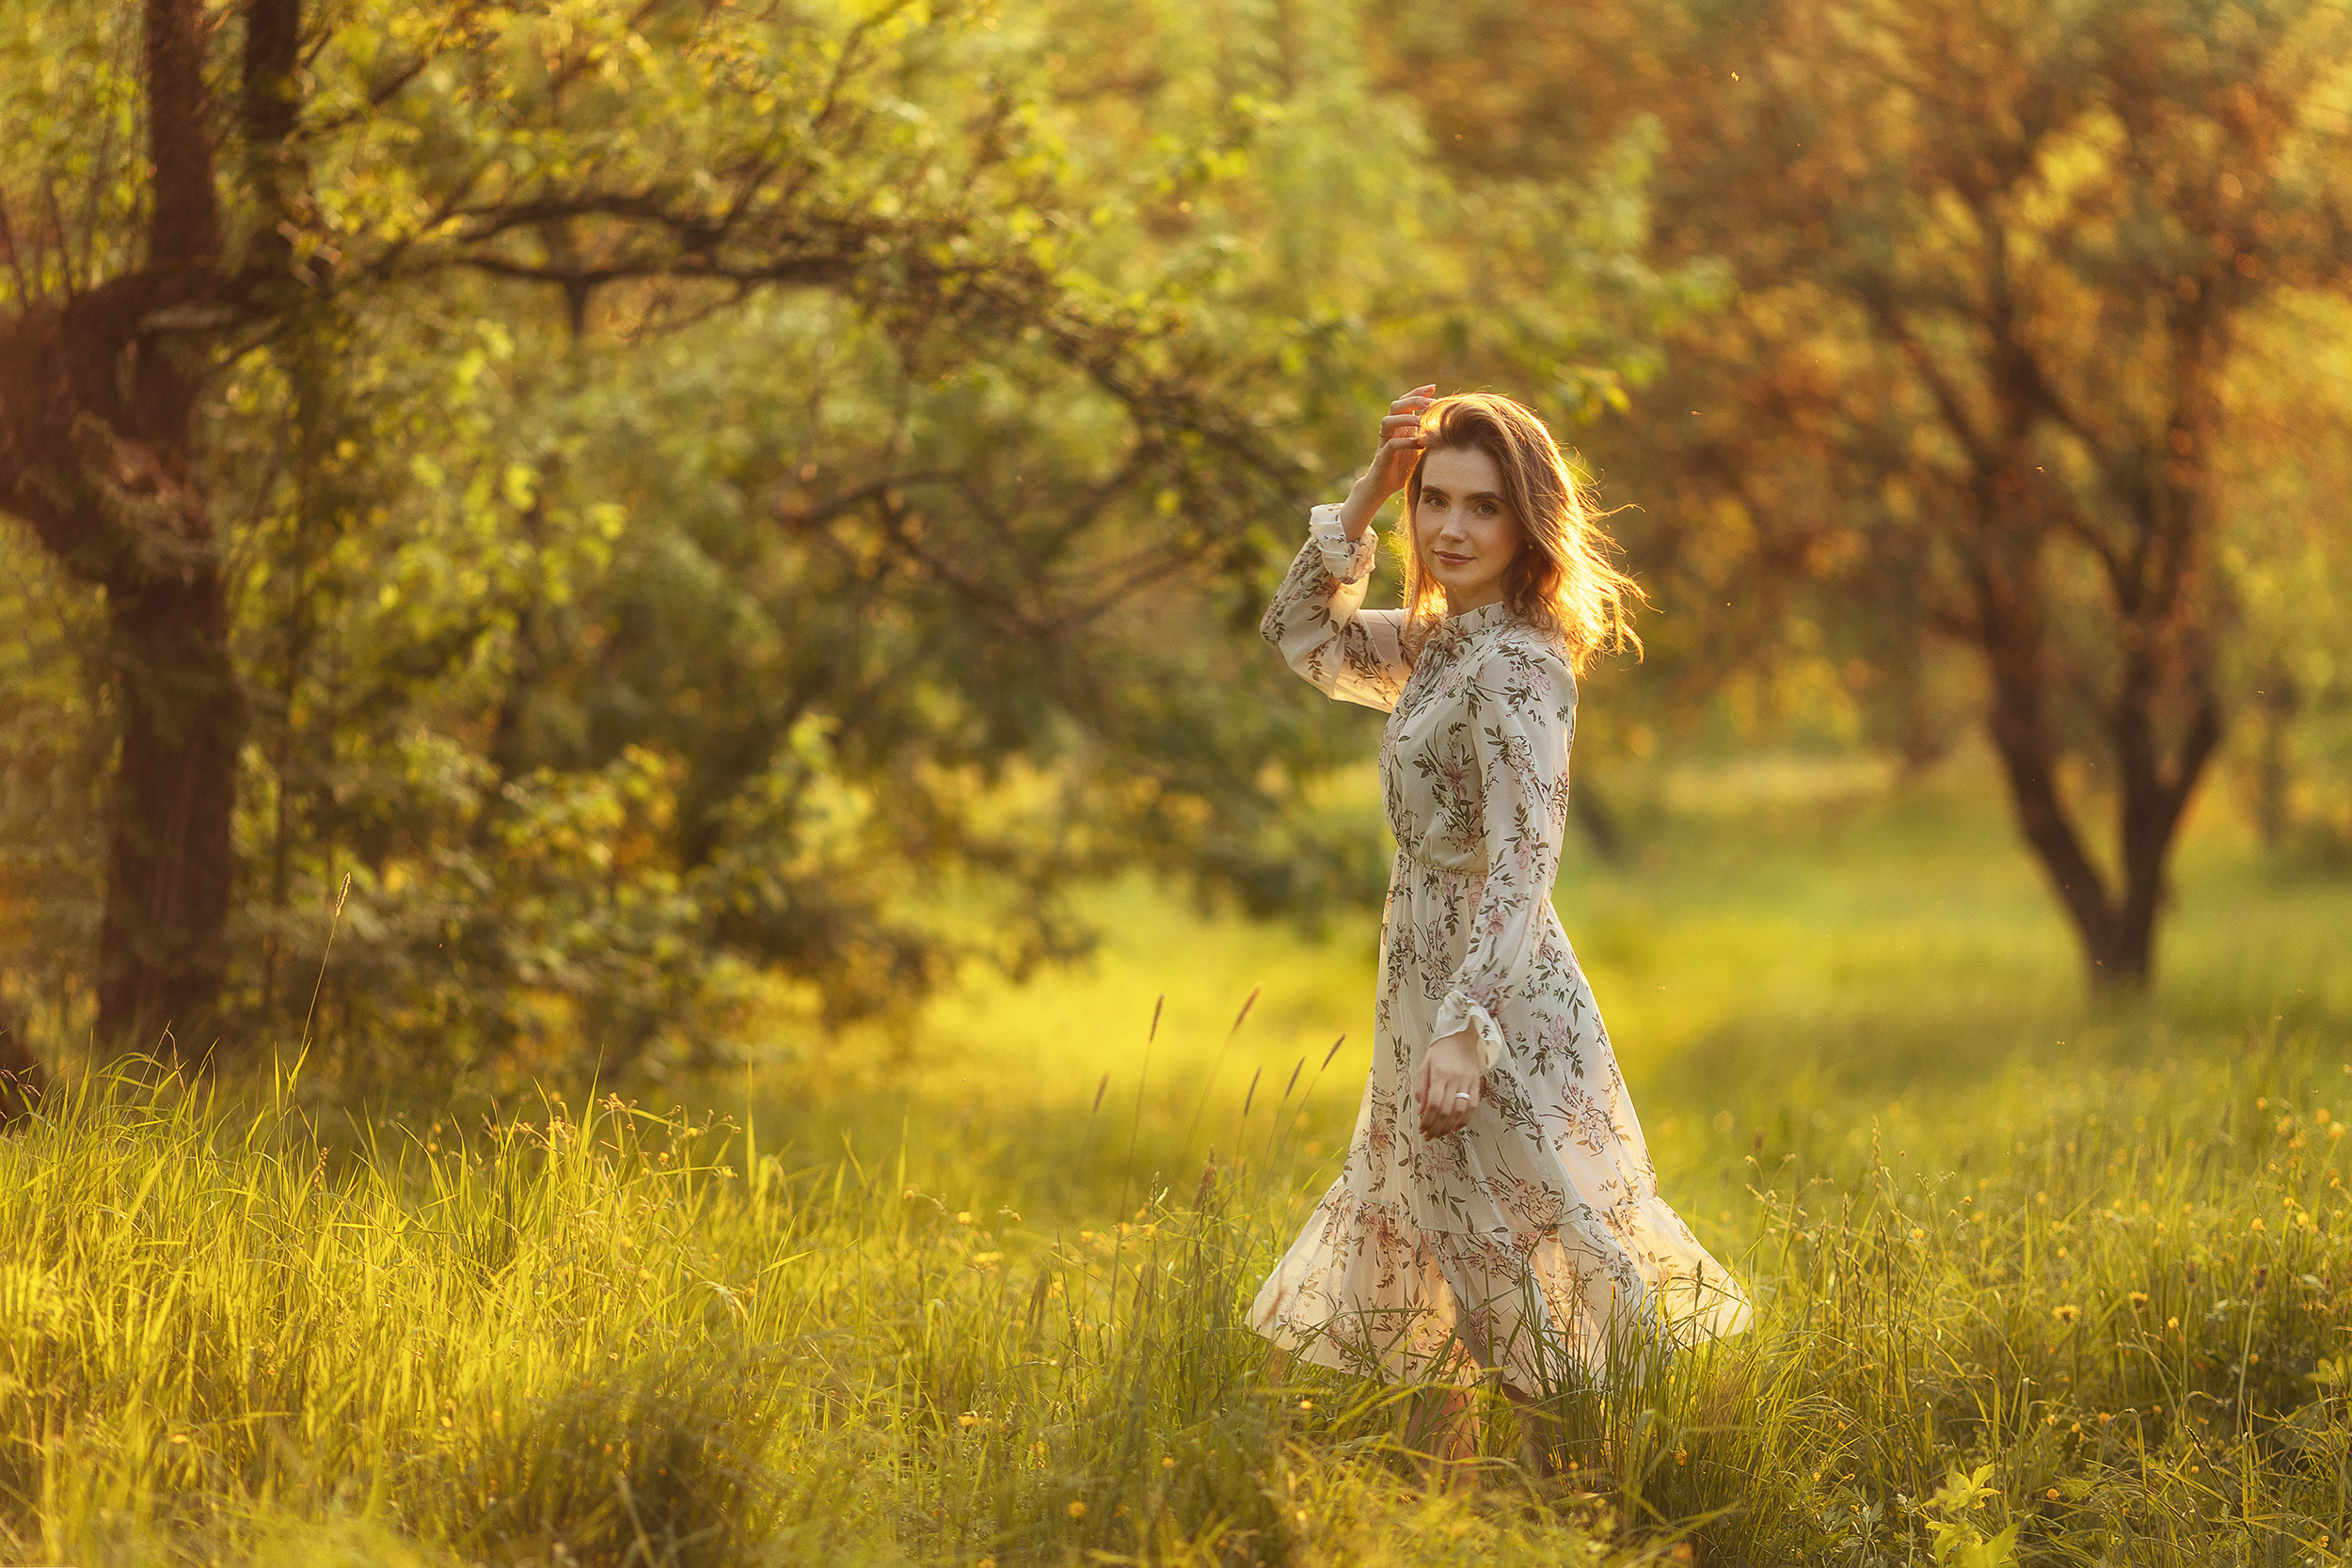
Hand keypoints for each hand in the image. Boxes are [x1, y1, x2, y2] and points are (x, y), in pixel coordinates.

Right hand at [1339, 384, 1436, 537]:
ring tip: (1421, 421)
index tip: (1433, 388)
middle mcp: (1391, 431)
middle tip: (1429, 402)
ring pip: (1388, 421)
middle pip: (1396, 406)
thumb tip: (1452, 425)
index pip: (1406, 402)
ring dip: (1405, 419)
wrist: (1382, 487)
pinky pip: (1391, 444)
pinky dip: (1404, 442)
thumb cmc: (1403, 467)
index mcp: (1400, 426)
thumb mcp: (1420, 449)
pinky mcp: (1382, 457)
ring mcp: (1385, 442)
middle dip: (1412, 401)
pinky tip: (1417, 443)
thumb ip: (1430, 436)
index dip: (1417, 392)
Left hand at [1415, 1027, 1482, 1138]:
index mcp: (1440, 1074)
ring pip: (1460, 1111)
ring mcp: (1468, 1082)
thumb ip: (1421, 1088)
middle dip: (1436, 1127)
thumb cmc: (1440, 1051)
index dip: (1427, 1120)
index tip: (1421, 1128)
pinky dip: (1465, 1120)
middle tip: (1429, 1136)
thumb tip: (1421, 1110)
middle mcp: (1455, 1079)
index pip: (1434, 1103)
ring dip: (1449, 1127)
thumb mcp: (1424, 1066)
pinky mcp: (1477, 1084)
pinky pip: (1473, 1106)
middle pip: (1447, 1110)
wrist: (1462, 1036)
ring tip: (1440, 1134)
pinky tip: (1455, 1127)